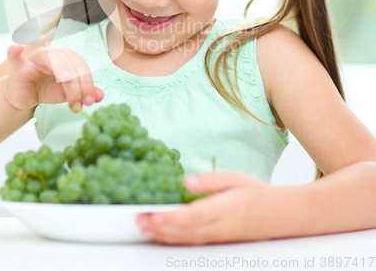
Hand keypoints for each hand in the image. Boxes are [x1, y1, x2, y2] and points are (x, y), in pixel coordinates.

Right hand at [3, 44, 103, 111]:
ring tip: (67, 82)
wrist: (24, 97)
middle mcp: (52, 53)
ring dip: (62, 70)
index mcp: (66, 57)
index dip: (88, 84)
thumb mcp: (68, 94)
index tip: (89, 102)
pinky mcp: (18, 68)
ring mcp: (34, 59)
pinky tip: (16, 48)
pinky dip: (14, 51)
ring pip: (51, 58)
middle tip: (80, 103)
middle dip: (78, 84)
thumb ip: (84, 93)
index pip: (82, 66)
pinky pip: (15, 57)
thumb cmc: (46, 90)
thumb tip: (101, 96)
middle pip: (69, 62)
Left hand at [136, 171, 280, 244]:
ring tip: (145, 229)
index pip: (195, 215)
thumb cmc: (258, 193)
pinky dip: (176, 241)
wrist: (282, 215)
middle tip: (139, 221)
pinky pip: (194, 243)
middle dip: (161, 227)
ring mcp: (220, 237)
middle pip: (187, 231)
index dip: (173, 217)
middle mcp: (221, 227)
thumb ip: (210, 180)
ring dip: (165, 236)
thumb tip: (186, 180)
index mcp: (226, 208)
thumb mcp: (236, 178)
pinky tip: (163, 237)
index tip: (154, 214)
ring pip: (188, 239)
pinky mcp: (219, 241)